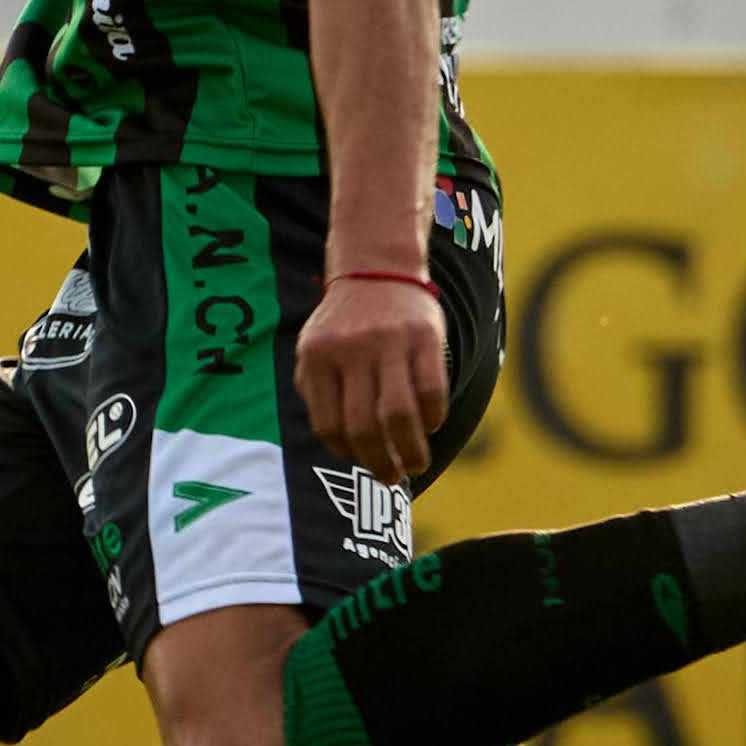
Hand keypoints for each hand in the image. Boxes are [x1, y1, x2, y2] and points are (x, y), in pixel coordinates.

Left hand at [294, 272, 448, 486]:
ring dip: (410, 450)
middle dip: (381, 463)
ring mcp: (389, 343)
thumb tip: (343, 452)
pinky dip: (432, 417)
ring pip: (399, 415)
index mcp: (317, 358)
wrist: (377, 269)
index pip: (330, 425)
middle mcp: (350, 351)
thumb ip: (319, 394)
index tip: (361, 463)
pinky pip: (431, 390)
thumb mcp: (314, 351)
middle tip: (392, 477)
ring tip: (416, 464)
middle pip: (365, 427)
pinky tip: (430, 425)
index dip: (347, 454)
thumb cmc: (344, 325)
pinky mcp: (424, 337)